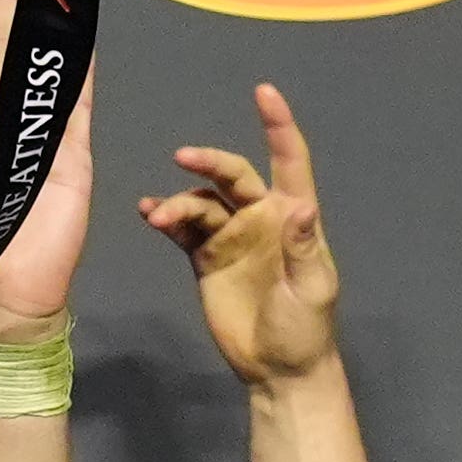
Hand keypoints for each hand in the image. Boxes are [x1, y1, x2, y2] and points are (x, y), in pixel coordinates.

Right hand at [140, 82, 339, 384]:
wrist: (277, 369)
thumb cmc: (305, 328)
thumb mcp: (311, 288)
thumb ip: (301, 247)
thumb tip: (299, 206)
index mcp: (291, 217)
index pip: (288, 161)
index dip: (278, 126)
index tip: (263, 93)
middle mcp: (260, 217)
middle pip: (232, 175)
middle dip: (209, 162)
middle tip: (183, 158)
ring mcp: (231, 236)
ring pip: (200, 203)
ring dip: (179, 204)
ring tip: (160, 218)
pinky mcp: (206, 258)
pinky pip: (183, 229)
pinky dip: (166, 218)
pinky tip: (149, 213)